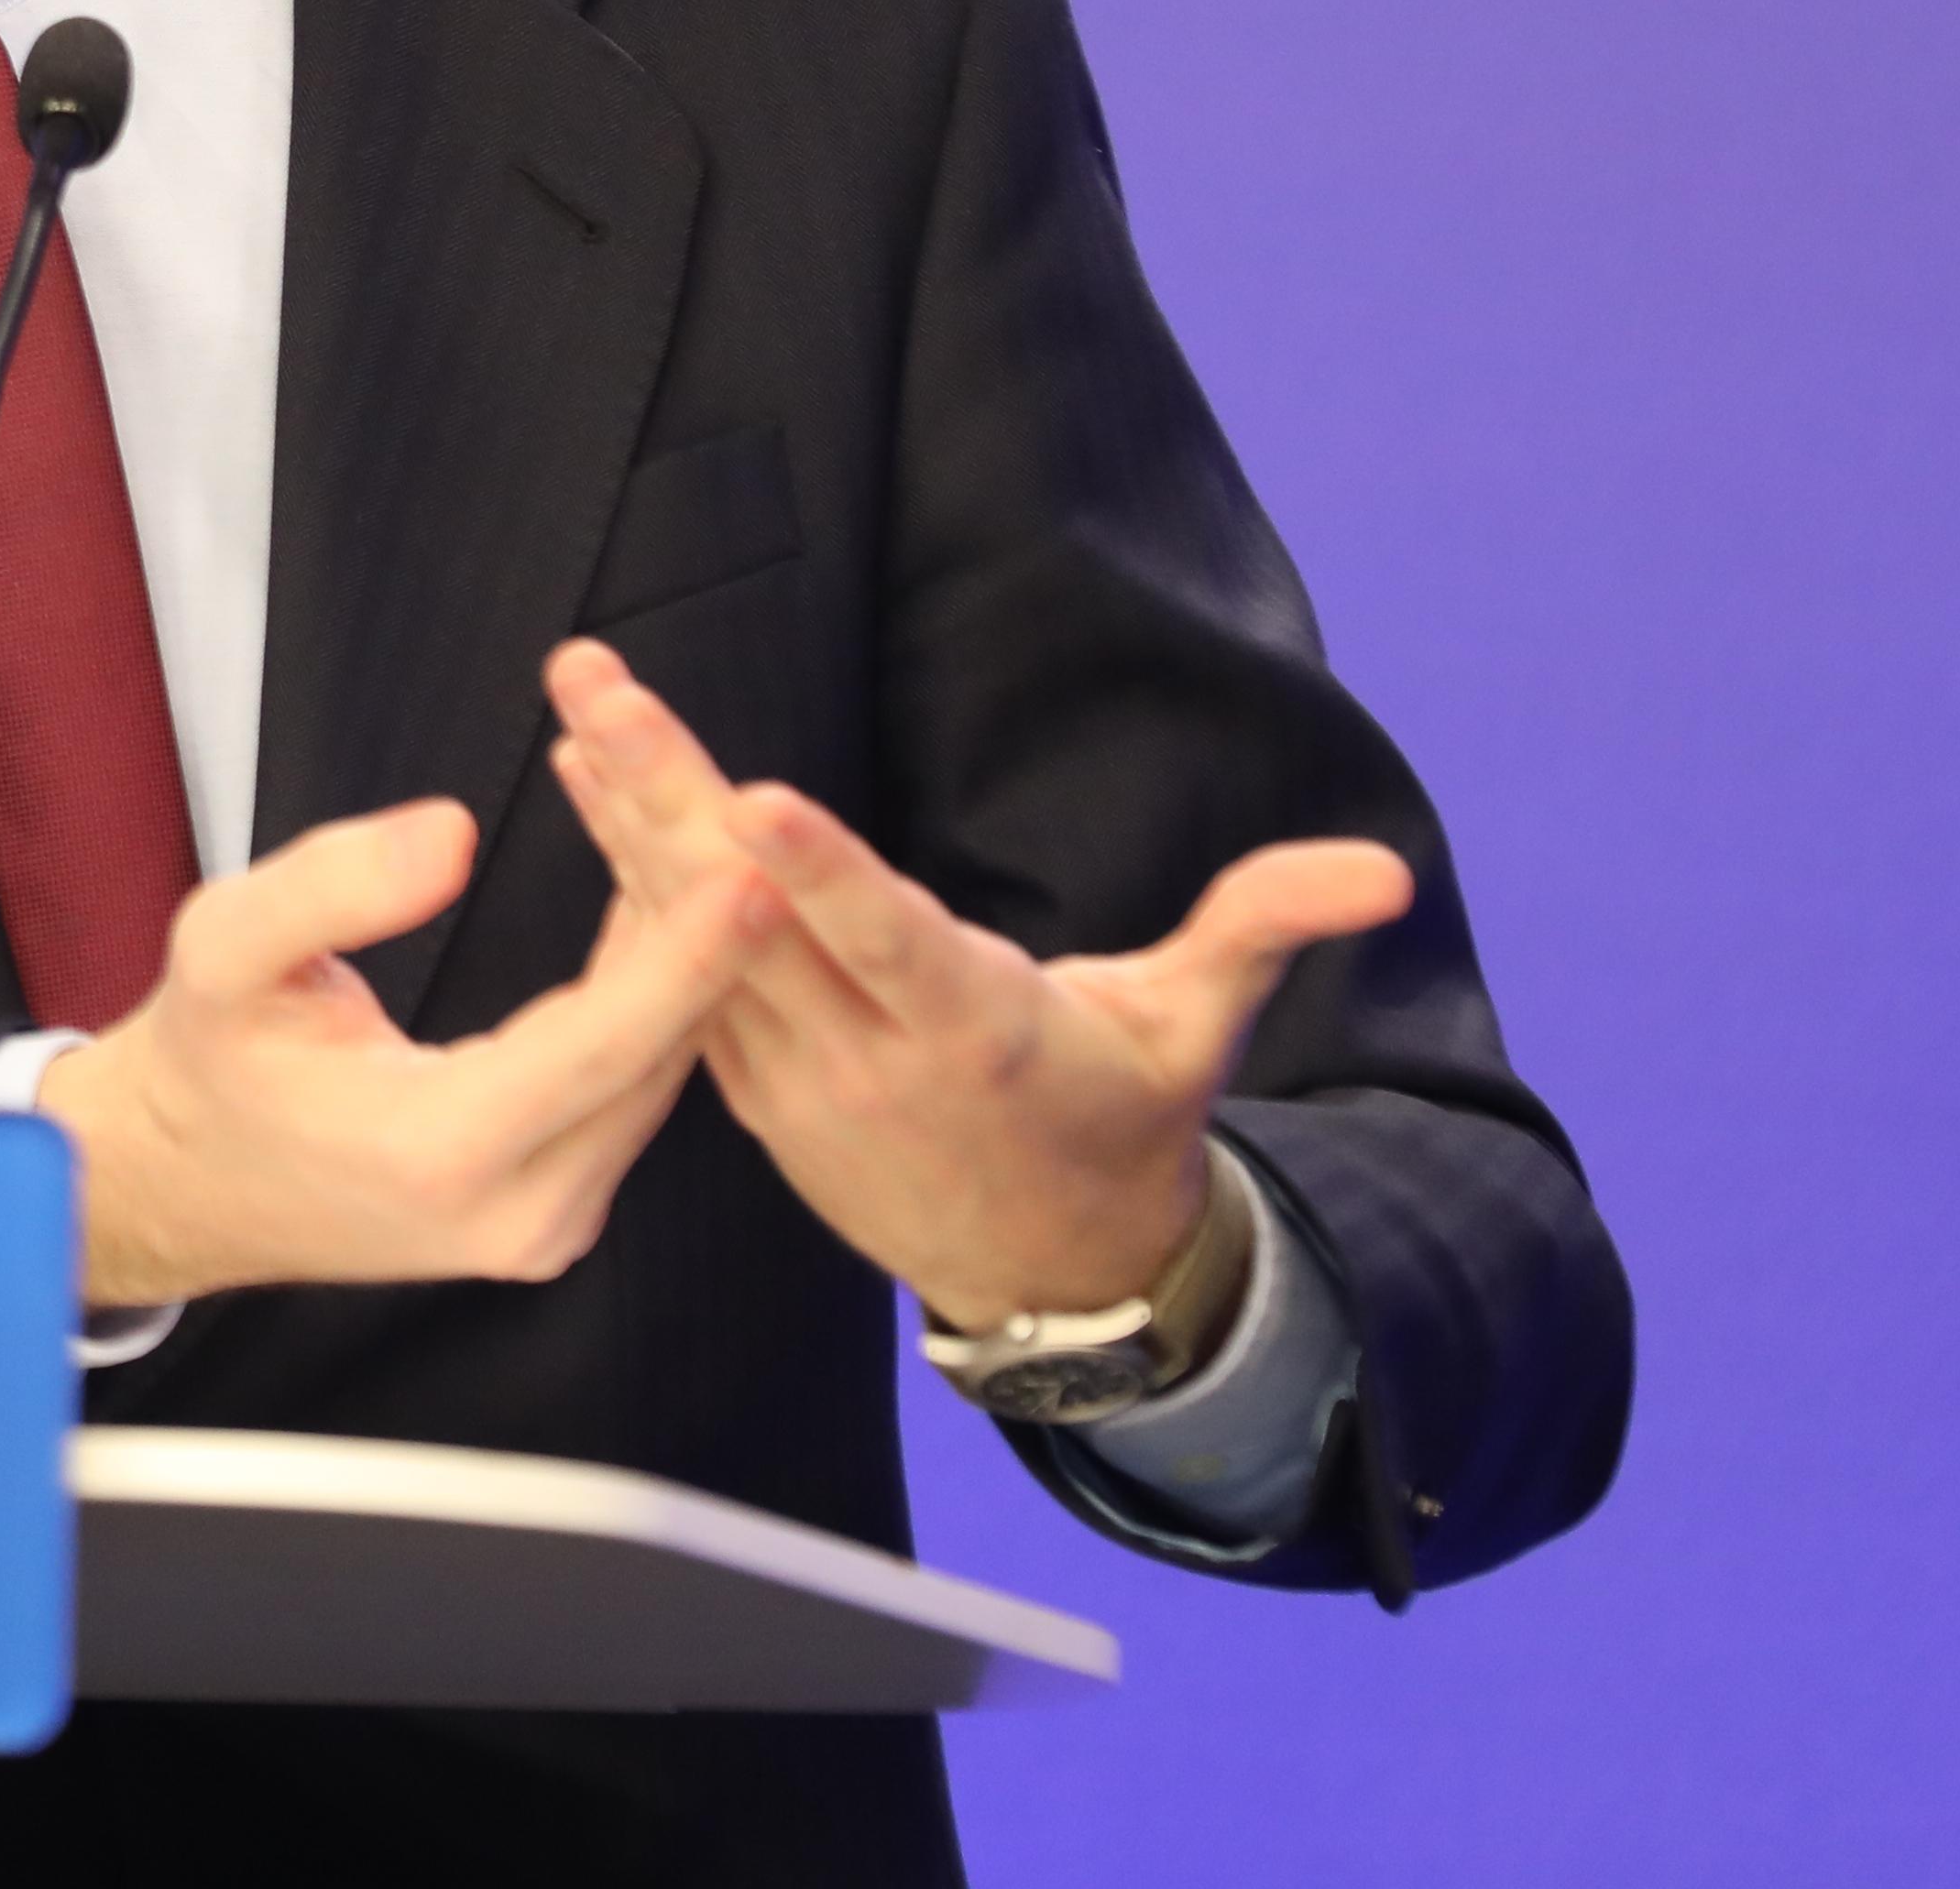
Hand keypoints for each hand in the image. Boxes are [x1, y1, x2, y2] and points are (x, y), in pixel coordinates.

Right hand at [32, 788, 765, 1307]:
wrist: (185, 1179)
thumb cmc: (208, 1056)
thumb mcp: (227, 945)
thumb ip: (332, 885)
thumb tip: (453, 834)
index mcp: (439, 1153)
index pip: (601, 1044)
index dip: (687, 956)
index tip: (758, 874)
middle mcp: (516, 1216)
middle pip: (651, 1062)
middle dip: (702, 937)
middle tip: (748, 823)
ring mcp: (544, 1229)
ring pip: (653, 1079)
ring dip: (684, 963)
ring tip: (705, 842)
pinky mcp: (555, 1214)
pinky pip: (629, 1093)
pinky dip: (650, 1001)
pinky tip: (660, 903)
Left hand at [539, 636, 1413, 1325]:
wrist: (1047, 1272)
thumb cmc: (1125, 1119)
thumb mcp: (1198, 1027)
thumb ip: (1264, 926)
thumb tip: (1386, 870)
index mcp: (975, 1032)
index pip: (886, 943)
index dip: (817, 873)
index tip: (750, 796)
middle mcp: (869, 1056)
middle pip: (752, 917)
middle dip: (670, 794)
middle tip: (600, 686)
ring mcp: (795, 1077)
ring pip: (692, 942)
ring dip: (627, 824)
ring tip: (574, 712)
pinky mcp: (751, 1086)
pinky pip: (674, 980)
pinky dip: (627, 891)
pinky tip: (589, 789)